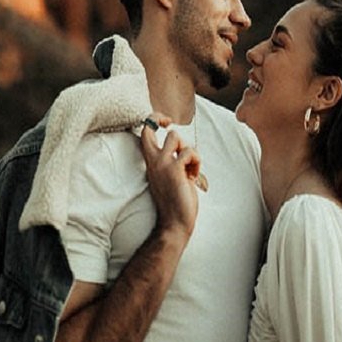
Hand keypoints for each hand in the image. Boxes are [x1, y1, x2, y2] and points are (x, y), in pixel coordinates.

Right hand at [139, 116, 204, 238]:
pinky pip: (190, 152)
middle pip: (167, 131)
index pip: (145, 131)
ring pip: (177, 137)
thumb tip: (184, 149)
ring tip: (190, 169)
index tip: (166, 122)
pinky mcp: (174, 169)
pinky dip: (196, 163)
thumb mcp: (170, 176)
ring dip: (190, 152)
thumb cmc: (175, 201)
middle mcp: (154, 160)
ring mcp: (162, 164)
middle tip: (184, 151)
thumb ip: (173, 161)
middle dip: (178, 135)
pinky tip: (193, 177)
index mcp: (151, 162)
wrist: (174, 222)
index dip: (154, 119)